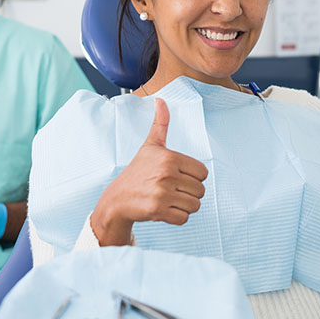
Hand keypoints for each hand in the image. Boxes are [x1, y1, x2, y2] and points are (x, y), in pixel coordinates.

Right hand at [91, 98, 208, 245]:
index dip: (192, 177)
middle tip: (170, 190)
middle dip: (188, 193)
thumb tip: (160, 99)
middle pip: (201, 190)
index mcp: (169, 157)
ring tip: (168, 199)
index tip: (176, 177)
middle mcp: (166, 173)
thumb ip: (160, 124)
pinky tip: (163, 210)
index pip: (203, 173)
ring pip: (195, 205)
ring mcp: (162, 193)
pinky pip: (184, 218)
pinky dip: (176, 217)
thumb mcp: (150, 146)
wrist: (117, 199)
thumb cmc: (137, 171)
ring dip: (183, 206)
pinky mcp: (158, 210)